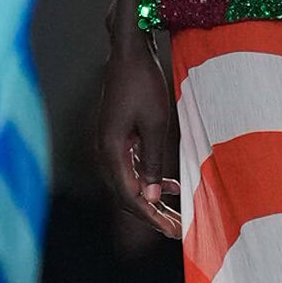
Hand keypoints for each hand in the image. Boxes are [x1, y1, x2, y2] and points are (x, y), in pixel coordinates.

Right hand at [98, 40, 181, 237]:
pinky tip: (169, 187)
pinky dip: (147, 180)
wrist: (129, 51)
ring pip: (128, 183)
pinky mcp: (115, 136)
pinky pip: (129, 168)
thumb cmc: (144, 83)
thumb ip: (153, 161)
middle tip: (177, 230)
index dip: (151, 217)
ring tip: (174, 214)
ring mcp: (107, 144)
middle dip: (151, 215)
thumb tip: (151, 196)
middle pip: (126, 194)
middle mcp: (104, 151)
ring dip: (150, 200)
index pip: (129, 196)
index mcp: (111, 150)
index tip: (173, 231)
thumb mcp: (156, 124)